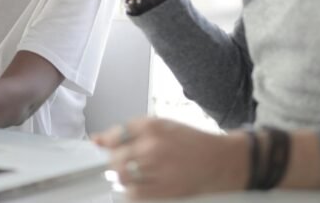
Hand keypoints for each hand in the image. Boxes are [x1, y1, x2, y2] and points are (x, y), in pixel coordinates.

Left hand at [94, 118, 248, 198]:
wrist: (221, 162)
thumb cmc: (193, 143)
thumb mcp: (163, 126)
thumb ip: (130, 132)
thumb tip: (99, 140)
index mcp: (152, 126)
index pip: (116, 134)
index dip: (110, 143)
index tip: (108, 148)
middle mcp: (153, 146)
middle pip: (116, 159)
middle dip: (116, 163)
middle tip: (125, 164)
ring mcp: (158, 169)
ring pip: (123, 178)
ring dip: (125, 178)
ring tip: (138, 175)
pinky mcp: (164, 190)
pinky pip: (135, 194)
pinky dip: (134, 192)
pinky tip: (144, 186)